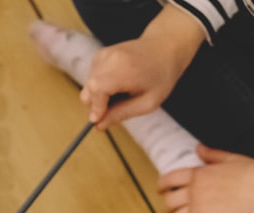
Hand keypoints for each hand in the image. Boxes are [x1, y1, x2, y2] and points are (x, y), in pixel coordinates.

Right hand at [80, 5, 203, 127]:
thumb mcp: (148, 102)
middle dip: (95, 105)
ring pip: (88, 86)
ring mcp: (103, 55)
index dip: (95, 109)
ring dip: (99, 96)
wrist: (165, 46)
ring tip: (120, 96)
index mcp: (124, 69)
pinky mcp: (100, 55)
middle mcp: (110, 59)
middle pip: (88, 90)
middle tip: (112, 113)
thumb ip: (121, 114)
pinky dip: (100, 87)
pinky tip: (117, 85)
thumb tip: (99, 125)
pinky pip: (91, 78)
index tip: (98, 122)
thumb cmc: (161, 75)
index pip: (97, 91)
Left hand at [160, 145, 253, 212]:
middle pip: (168, 202)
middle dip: (169, 207)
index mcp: (198, 174)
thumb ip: (212, 155)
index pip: (168, 179)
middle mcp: (194, 192)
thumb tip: (198, 148)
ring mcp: (199, 209)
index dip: (161, 186)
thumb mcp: (232, 158)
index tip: (161, 190)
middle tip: (174, 210)